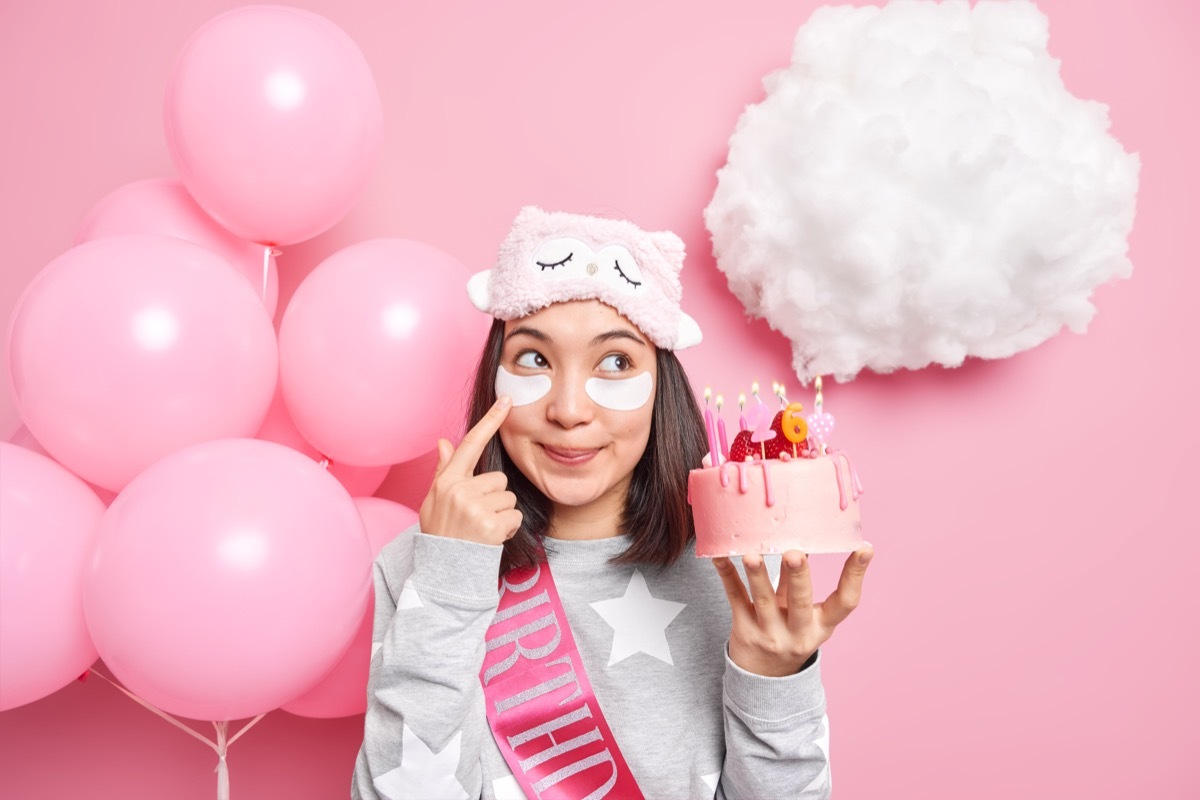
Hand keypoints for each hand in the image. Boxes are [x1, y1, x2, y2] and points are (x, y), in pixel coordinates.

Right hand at [418, 395, 521, 544]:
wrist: (443, 571)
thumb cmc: (441, 534)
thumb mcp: (435, 500)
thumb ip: (444, 471)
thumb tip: (444, 442)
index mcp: (447, 481)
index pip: (471, 444)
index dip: (490, 420)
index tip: (506, 400)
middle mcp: (459, 490)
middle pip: (499, 479)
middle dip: (494, 498)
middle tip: (477, 518)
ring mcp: (474, 507)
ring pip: (508, 498)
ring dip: (501, 515)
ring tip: (482, 529)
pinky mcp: (489, 525)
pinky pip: (513, 517)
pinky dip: (507, 529)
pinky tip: (490, 538)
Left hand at [713, 545, 872, 676]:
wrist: (762, 677)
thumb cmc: (789, 633)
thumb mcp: (806, 617)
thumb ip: (801, 583)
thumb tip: (803, 537)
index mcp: (821, 626)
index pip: (846, 602)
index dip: (856, 576)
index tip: (864, 548)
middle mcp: (798, 632)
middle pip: (800, 602)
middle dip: (798, 577)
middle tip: (795, 554)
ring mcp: (769, 632)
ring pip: (763, 600)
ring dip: (758, 575)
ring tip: (752, 555)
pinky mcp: (743, 629)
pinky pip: (735, 597)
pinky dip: (727, 575)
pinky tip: (720, 556)